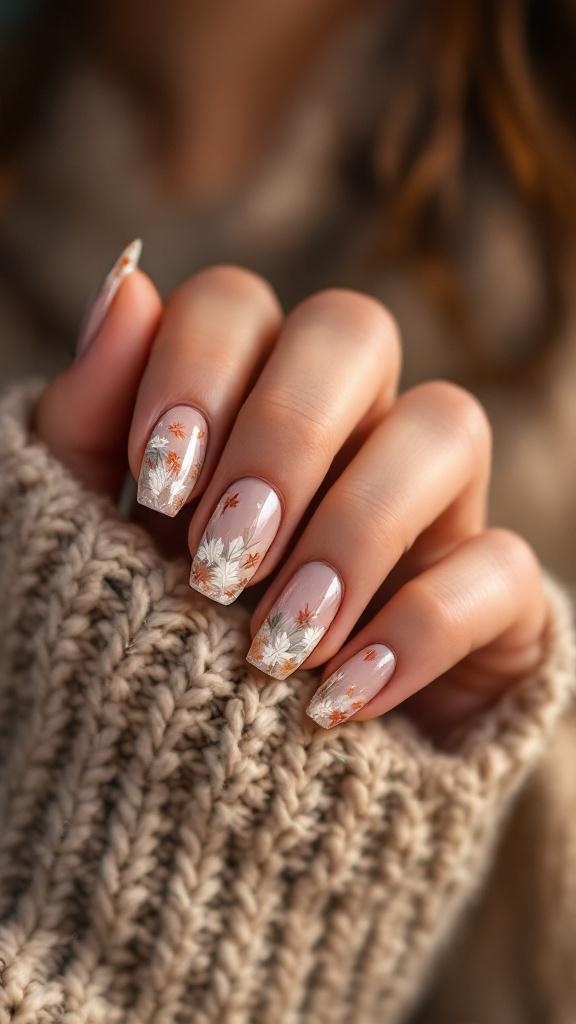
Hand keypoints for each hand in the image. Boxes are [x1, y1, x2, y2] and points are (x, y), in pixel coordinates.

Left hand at [36, 248, 547, 735]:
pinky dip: (417, 630)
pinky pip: (500, 567)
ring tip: (273, 642)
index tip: (158, 485)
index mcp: (244, 391)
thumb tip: (126, 279)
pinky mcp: (490, 594)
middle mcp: (348, 422)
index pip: (238, 303)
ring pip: (447, 426)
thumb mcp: (89, 528)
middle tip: (220, 556)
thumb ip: (89, 416)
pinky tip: (334, 699)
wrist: (219, 770)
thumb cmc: (151, 626)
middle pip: (355, 329)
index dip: (197, 369)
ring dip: (355, 529)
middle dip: (285, 432)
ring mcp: (430, 501)